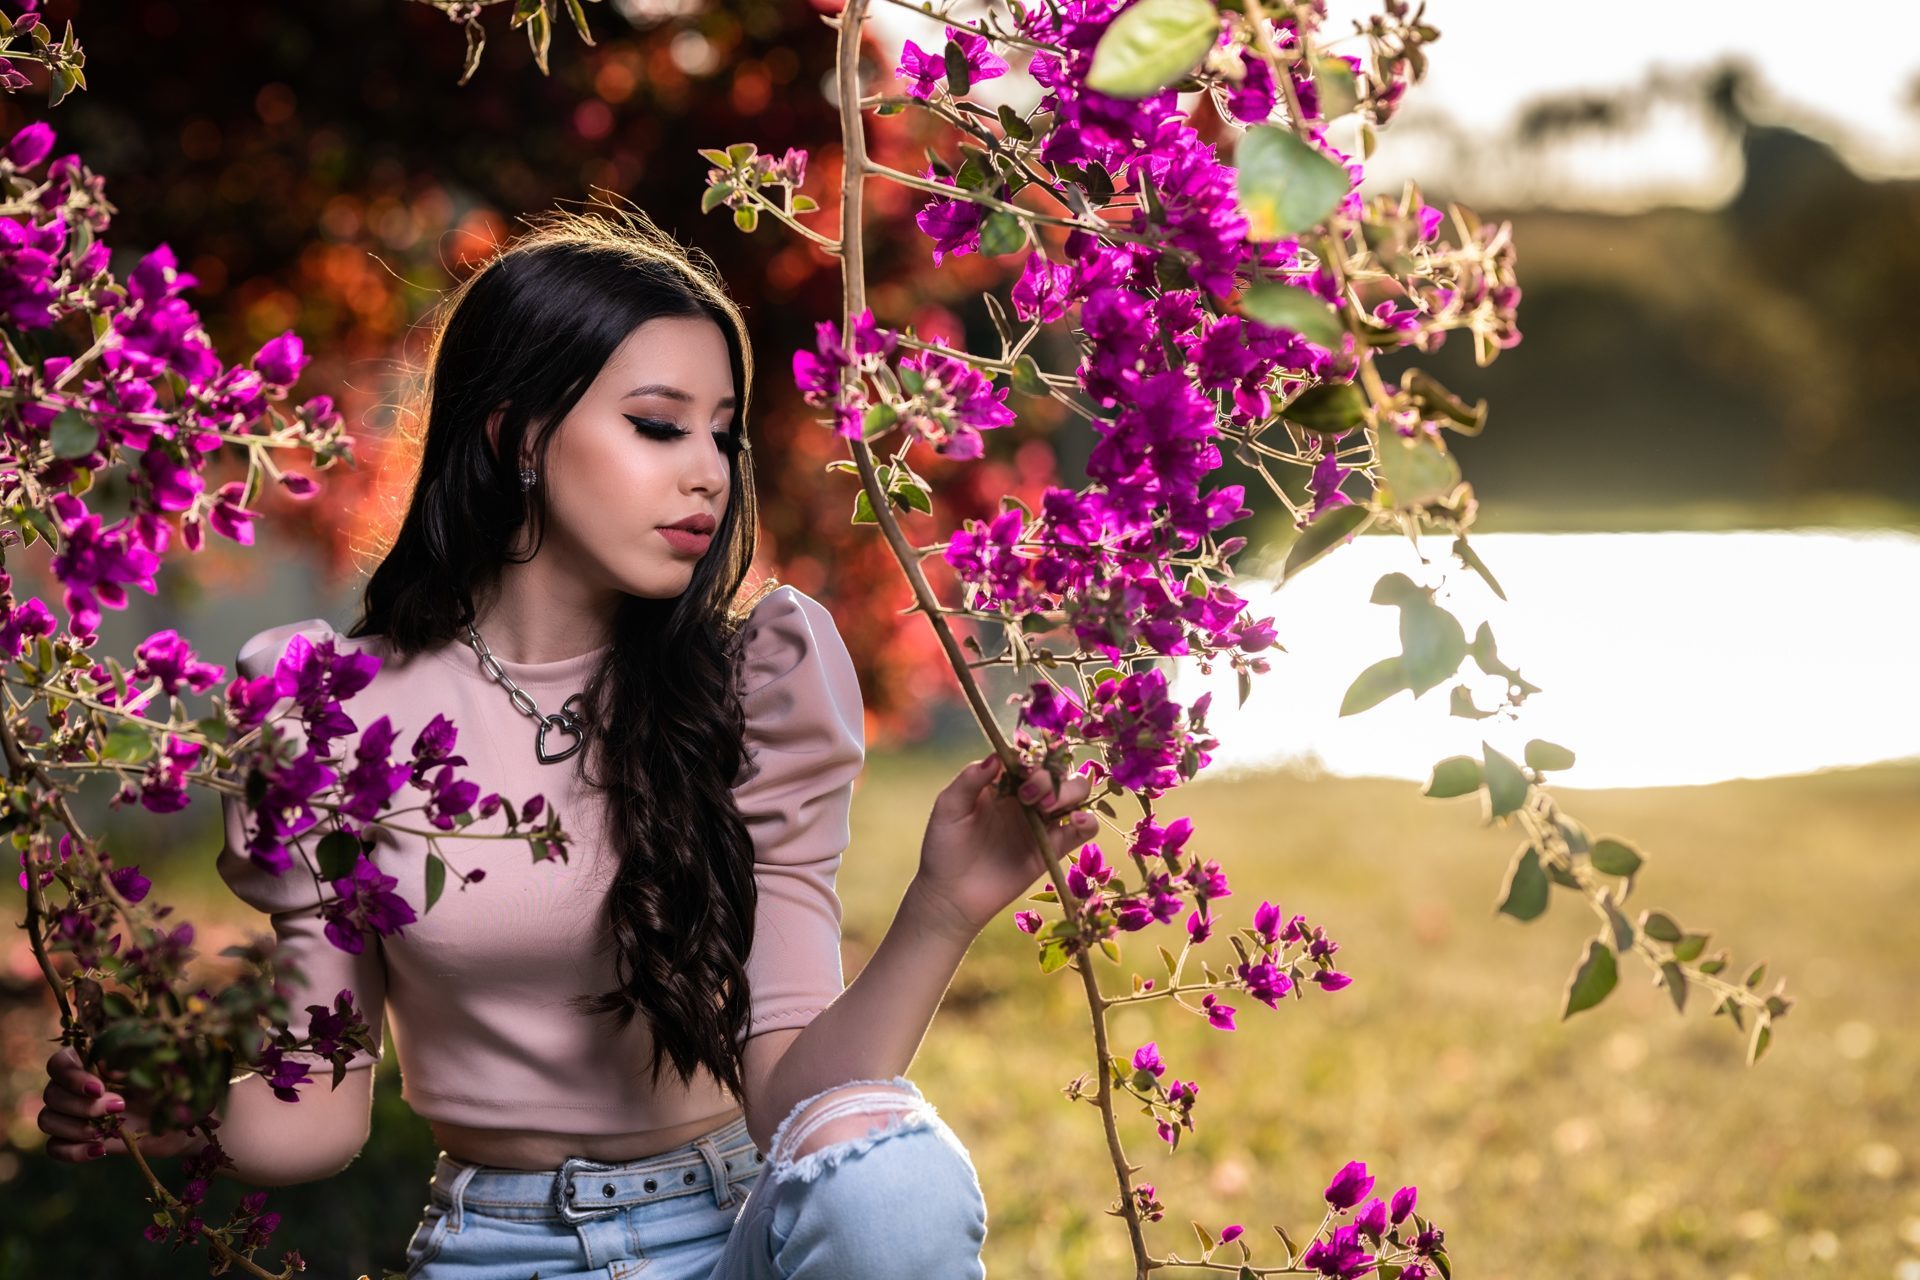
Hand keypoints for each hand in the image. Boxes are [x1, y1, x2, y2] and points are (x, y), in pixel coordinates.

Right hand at [38, 1046, 196, 1162]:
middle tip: (119, 1107)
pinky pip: (54, 1147)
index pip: (59, 1063)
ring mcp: (74, 1114)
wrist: (182, 1122)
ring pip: (47, 1120)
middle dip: (82, 1105)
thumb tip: (104, 1065)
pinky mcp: (77, 1140)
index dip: (70, 1077)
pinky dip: (72, 1151)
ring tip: (106, 1132)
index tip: (99, 1088)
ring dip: (76, 1128)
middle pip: (51, 1093)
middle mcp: (76, 1086)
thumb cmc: (172, 1087)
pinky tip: (100, 1150)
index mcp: (92, 1061)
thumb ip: (130, 1062)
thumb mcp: (156, 1070)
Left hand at [912, 754, 1097, 942]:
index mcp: (1003, 782)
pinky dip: (1088, 821)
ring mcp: (1043, 822)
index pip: (1029, 758)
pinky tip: (1076, 821)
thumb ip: (969, 781)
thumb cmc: (944, 848)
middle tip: (1029, 796)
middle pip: (1058, 771)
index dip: (1032, 759)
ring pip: (1077, 793)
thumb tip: (996, 757)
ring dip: (1071, 792)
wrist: (951, 896)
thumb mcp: (948, 809)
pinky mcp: (1053, 848)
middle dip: (1050, 777)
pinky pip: (1082, 830)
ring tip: (1047, 808)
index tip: (1022, 771)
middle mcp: (1027, 797)